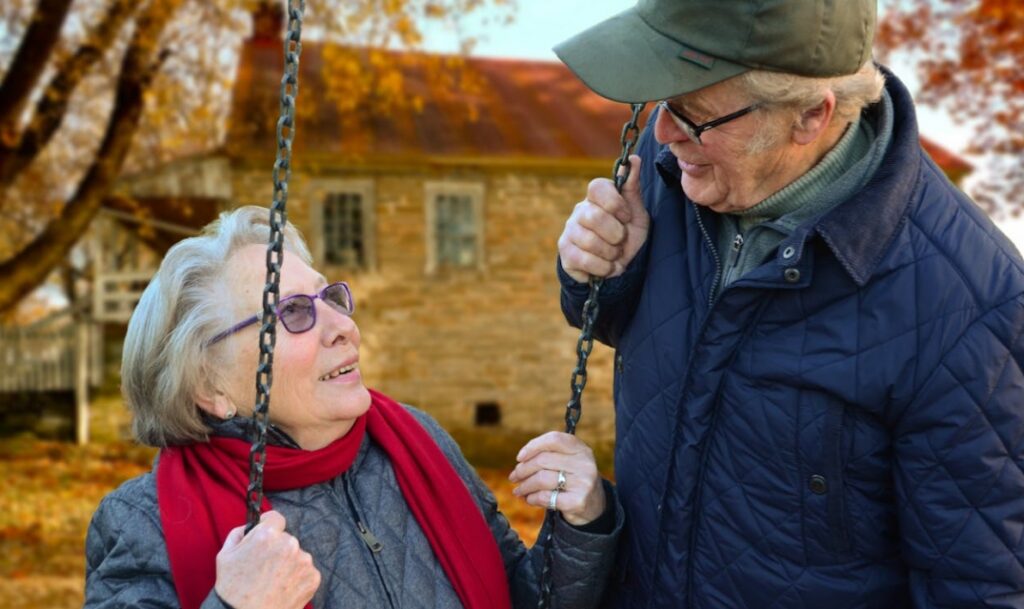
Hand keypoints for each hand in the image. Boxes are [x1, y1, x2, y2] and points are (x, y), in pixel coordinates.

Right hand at [215, 511, 320, 608]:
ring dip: (289, 564)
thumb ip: (239, 533)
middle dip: (277, 549)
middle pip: (286, 539)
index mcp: (267, 535)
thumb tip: (251, 525)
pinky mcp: (313, 577)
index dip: (269, 526)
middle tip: (265, 568)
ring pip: (297, 555)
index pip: (275, 518)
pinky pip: (306, 571)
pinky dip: (297, 578)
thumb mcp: (225, 555)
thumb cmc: (232, 589)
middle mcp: (289, 544)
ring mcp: (303, 561)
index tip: (267, 536)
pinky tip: (283, 589)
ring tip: (273, 582)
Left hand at [509, 432, 605, 525]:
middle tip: (514, 477)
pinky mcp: (578, 501)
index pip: (554, 439)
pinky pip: (545, 497)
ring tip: (518, 490)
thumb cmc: (573, 479)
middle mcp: (585, 463)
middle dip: (523, 470)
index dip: (533, 446)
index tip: (519, 457)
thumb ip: (549, 455)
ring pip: (542, 479)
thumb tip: (520, 462)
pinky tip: (529, 499)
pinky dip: (532, 498)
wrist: (594, 505)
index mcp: (581, 449)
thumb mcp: (569, 461)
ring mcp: (583, 483)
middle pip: (543, 460)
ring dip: (524, 486)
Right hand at [558, 154, 648, 282]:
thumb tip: (634, 159)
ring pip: (589, 241)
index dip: (614, 203)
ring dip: (611, 253)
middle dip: (616, 234)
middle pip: (594, 217)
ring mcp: (569, 231)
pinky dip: (603, 267)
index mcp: (597, 198)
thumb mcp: (637, 213)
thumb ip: (633, 187)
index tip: (627, 217)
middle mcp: (580, 211)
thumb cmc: (627, 235)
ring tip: (615, 255)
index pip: (596, 187)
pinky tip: (607, 267)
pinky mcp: (565, 252)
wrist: (618, 267)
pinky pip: (583, 259)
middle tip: (621, 240)